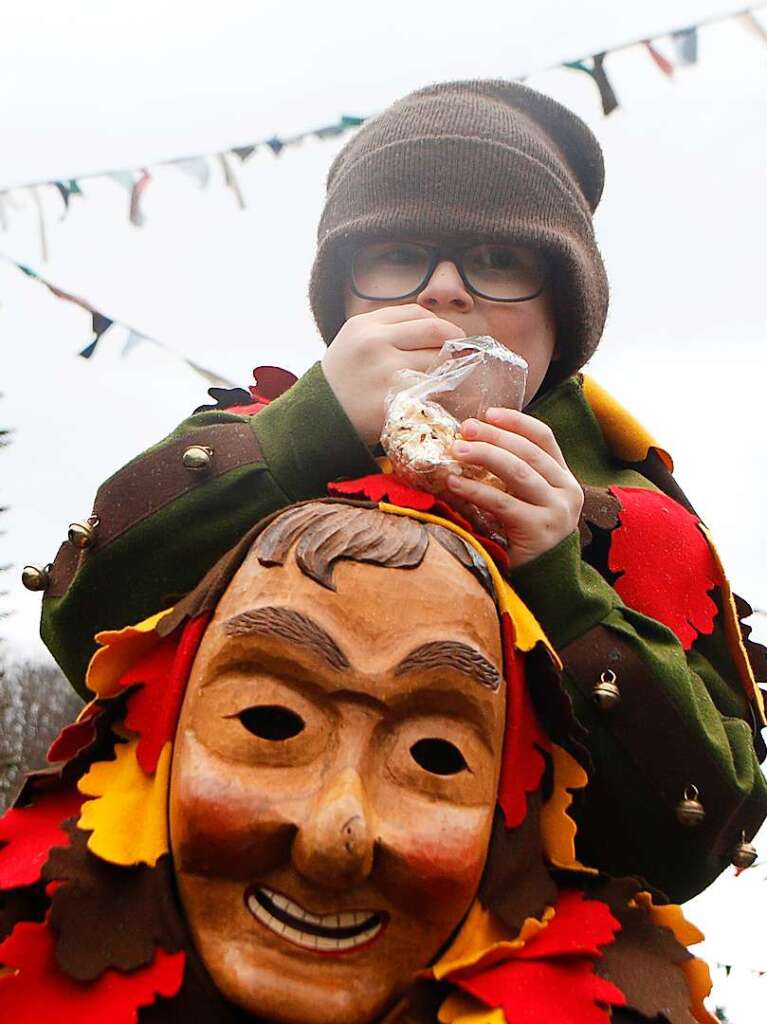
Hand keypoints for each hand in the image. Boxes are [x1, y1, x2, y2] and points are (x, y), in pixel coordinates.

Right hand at [322, 305, 466, 444]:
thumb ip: (386, 330)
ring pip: (437, 362)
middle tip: (463, 355)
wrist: (318, 419)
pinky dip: (442, 393)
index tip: (449, 336)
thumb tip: (434, 328)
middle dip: (454, 343)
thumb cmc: (341, 381)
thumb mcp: (352, 342)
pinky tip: (444, 397)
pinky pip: (431, 391)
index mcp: (364, 325)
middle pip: (434, 332)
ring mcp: (385, 372)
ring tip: (453, 378)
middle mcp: (375, 343)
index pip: (418, 313)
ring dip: (451, 370)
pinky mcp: (394, 400)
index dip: (440, 324)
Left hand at [447, 408, 583, 570]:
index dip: (516, 422)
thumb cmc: (527, 537)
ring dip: (484, 456)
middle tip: (464, 429)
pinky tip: (454, 484)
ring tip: (456, 450)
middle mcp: (567, 491)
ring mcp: (556, 511)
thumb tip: (472, 443)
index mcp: (564, 478)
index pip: (544, 438)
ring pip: (518, 472)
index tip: (488, 413)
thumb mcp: (529, 501)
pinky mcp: (538, 530)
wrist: (545, 583)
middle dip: (493, 437)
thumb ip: (515, 476)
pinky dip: (475, 490)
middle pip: (528, 452)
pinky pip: (502, 503)